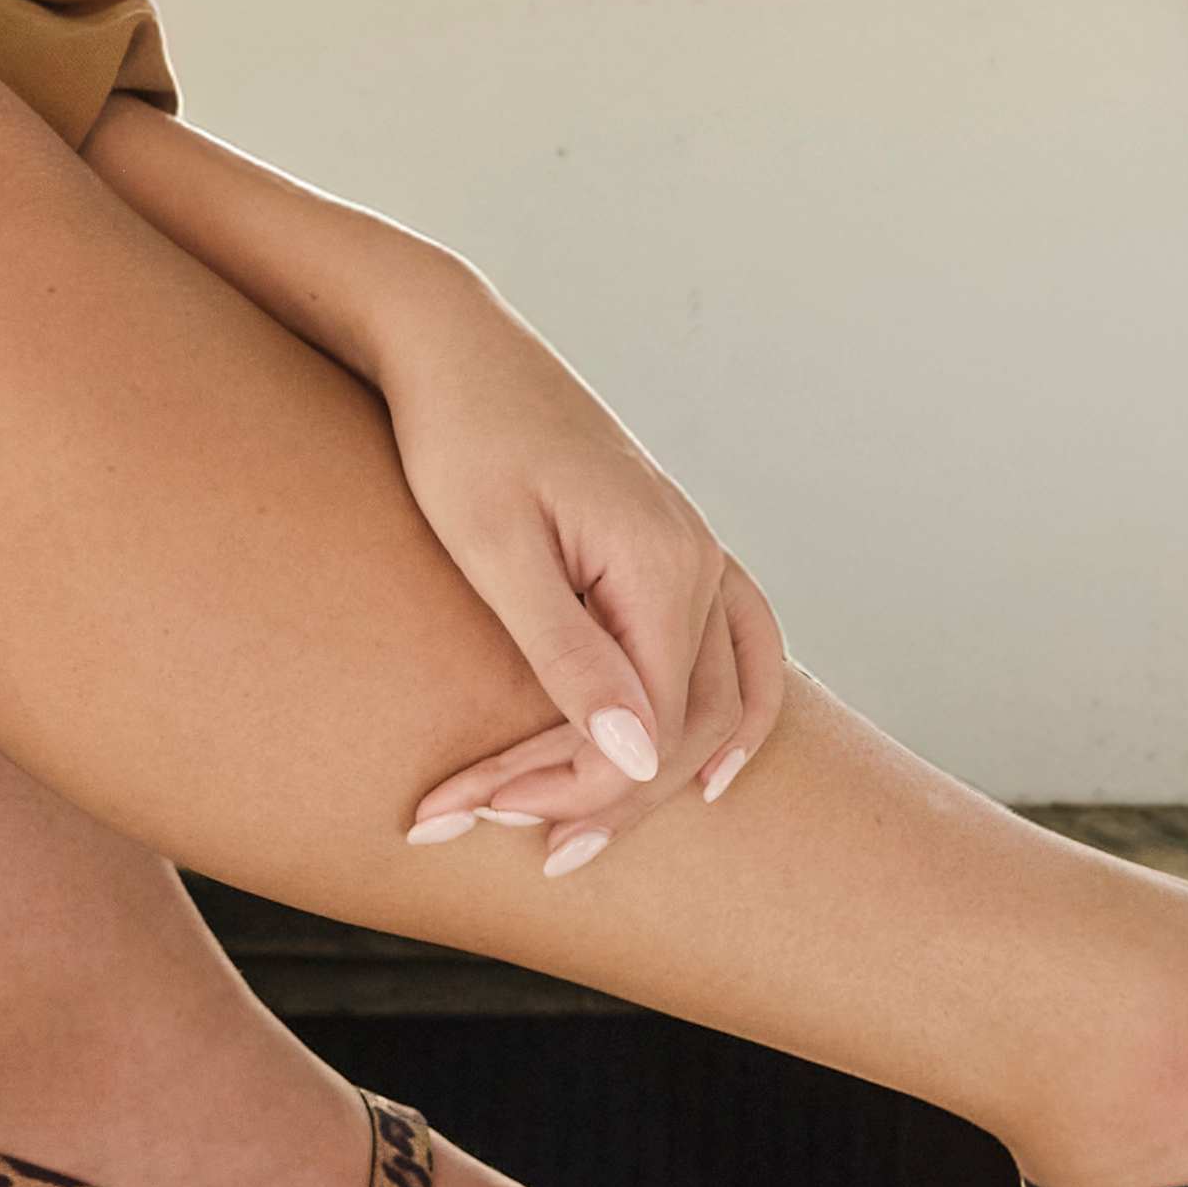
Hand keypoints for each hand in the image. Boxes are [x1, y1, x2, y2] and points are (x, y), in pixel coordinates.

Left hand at [368, 290, 797, 877]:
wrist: (450, 342)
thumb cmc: (456, 438)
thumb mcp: (495, 551)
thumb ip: (568, 655)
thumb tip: (636, 754)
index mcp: (662, 566)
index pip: (650, 727)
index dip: (575, 788)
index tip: (481, 815)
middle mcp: (699, 561)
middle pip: (685, 727)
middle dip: (599, 797)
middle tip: (509, 844)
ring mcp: (695, 551)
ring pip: (713, 699)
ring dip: (656, 776)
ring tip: (589, 839)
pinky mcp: (670, 546)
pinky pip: (736, 647)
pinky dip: (735, 713)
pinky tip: (719, 770)